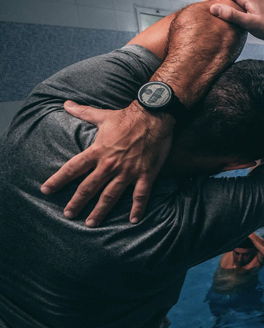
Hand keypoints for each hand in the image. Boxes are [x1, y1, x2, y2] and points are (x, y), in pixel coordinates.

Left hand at [41, 101, 173, 226]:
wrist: (154, 115)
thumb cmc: (128, 116)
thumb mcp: (102, 115)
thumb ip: (83, 112)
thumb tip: (66, 104)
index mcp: (98, 151)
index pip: (72, 168)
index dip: (58, 180)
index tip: (46, 190)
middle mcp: (110, 164)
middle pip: (89, 187)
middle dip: (77, 202)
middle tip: (68, 215)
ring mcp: (128, 171)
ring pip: (111, 195)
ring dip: (100, 211)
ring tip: (91, 223)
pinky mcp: (145, 174)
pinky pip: (140, 195)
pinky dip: (137, 208)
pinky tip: (133, 220)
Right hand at [205, 0, 263, 43]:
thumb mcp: (248, 23)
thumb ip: (231, 15)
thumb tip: (215, 8)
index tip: (206, 3)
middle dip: (221, 0)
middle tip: (212, 9)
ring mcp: (258, 2)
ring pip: (240, 0)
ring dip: (230, 5)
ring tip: (221, 13)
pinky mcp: (261, 8)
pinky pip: (246, 5)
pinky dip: (238, 9)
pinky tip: (236, 17)